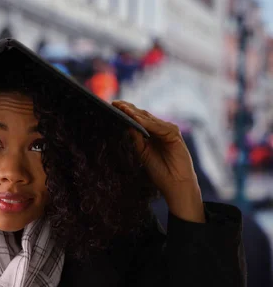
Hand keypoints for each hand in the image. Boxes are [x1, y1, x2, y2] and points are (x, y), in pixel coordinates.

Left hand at [113, 100, 204, 222]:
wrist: (175, 183)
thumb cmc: (159, 170)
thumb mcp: (142, 153)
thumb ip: (136, 139)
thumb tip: (126, 125)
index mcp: (152, 132)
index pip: (138, 118)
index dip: (126, 112)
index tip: (112, 106)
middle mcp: (160, 129)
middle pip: (143, 115)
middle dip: (128, 109)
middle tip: (115, 103)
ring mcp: (168, 130)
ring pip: (149, 119)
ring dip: (135, 113)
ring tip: (123, 109)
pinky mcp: (174, 134)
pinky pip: (158, 127)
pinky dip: (146, 123)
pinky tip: (136, 120)